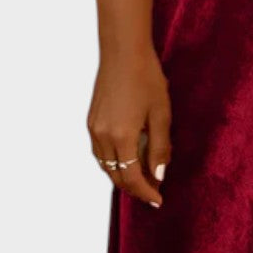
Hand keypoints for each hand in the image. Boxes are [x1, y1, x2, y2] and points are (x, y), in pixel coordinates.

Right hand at [88, 47, 171, 207]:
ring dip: (122, 176)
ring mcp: (93, 128)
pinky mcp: (91, 120)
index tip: (158, 200)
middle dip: (134, 188)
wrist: (123, 52)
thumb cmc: (146, 78)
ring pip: (105, 165)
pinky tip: (127, 158)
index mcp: (121, 136)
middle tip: (154, 191)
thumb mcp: (161, 113)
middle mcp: (102, 136)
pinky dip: (113, 162)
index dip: (146, 192)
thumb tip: (159, 175)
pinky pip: (100, 152)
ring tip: (143, 178)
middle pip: (115, 175)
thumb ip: (160, 147)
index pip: (132, 177)